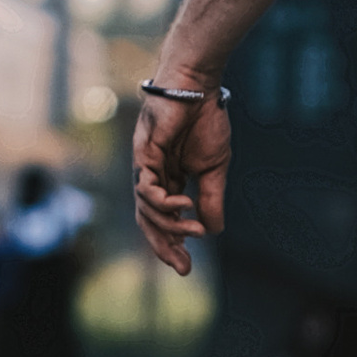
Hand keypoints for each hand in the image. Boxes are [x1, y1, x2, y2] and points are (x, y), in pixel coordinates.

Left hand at [133, 89, 231, 278]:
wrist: (198, 89)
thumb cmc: (206, 121)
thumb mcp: (214, 169)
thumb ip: (211, 199)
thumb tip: (212, 231)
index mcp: (170, 181)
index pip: (166, 220)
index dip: (174, 244)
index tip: (188, 267)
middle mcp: (153, 177)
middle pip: (150, 222)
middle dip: (165, 246)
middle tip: (183, 267)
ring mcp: (145, 167)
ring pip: (146, 210)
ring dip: (169, 225)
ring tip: (193, 229)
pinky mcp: (143, 155)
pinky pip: (145, 188)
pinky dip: (162, 201)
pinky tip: (183, 203)